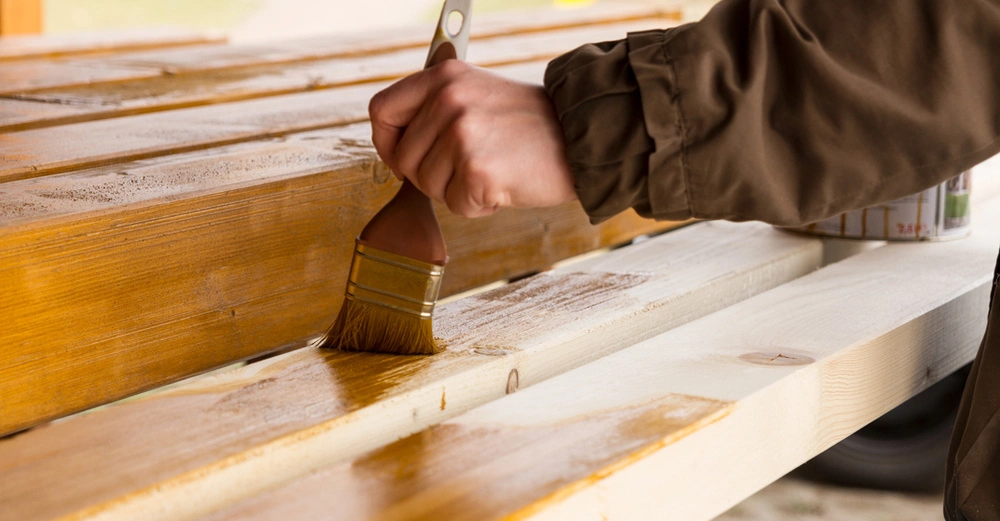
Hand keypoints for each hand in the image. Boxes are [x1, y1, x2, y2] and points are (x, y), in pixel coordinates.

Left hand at [369, 60, 576, 217]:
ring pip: (427, 186)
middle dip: (431, 176)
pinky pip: (456, 205)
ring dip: (458, 191)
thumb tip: (394, 141)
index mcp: (443, 77)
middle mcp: (448, 100)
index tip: (405, 158)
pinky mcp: (477, 169)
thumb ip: (435, 108)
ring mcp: (461, 134)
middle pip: (403, 159)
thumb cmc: (532, 127)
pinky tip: (504, 185)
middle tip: (471, 166)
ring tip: (494, 170)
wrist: (582, 138)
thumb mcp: (478, 94)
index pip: (381, 110)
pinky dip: (479, 205)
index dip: (387, 142)